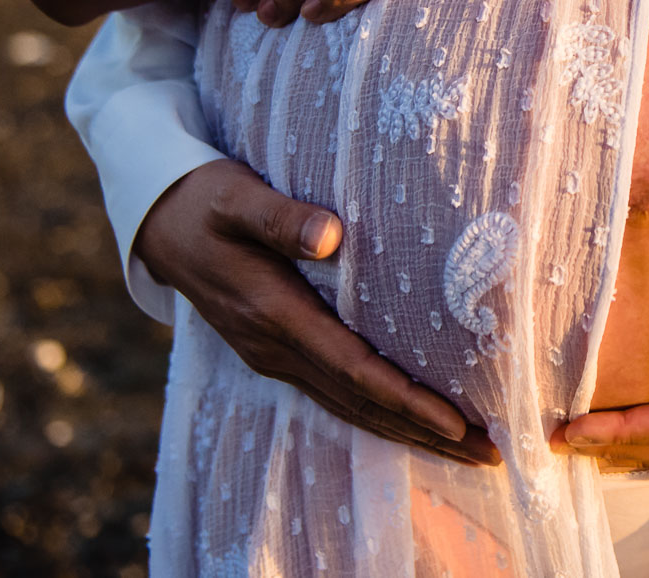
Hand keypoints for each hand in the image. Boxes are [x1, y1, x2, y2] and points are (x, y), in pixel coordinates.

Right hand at [136, 159, 500, 466]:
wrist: (159, 223)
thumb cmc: (206, 200)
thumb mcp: (236, 196)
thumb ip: (280, 216)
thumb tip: (330, 235)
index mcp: (272, 313)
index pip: (352, 367)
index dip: (405, 396)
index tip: (455, 419)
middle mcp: (273, 347)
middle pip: (359, 402)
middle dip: (424, 431)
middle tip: (490, 452)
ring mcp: (272, 355)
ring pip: (349, 406)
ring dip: (407, 430)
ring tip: (468, 450)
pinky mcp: (275, 351)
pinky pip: (335, 394)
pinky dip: (378, 413)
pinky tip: (412, 423)